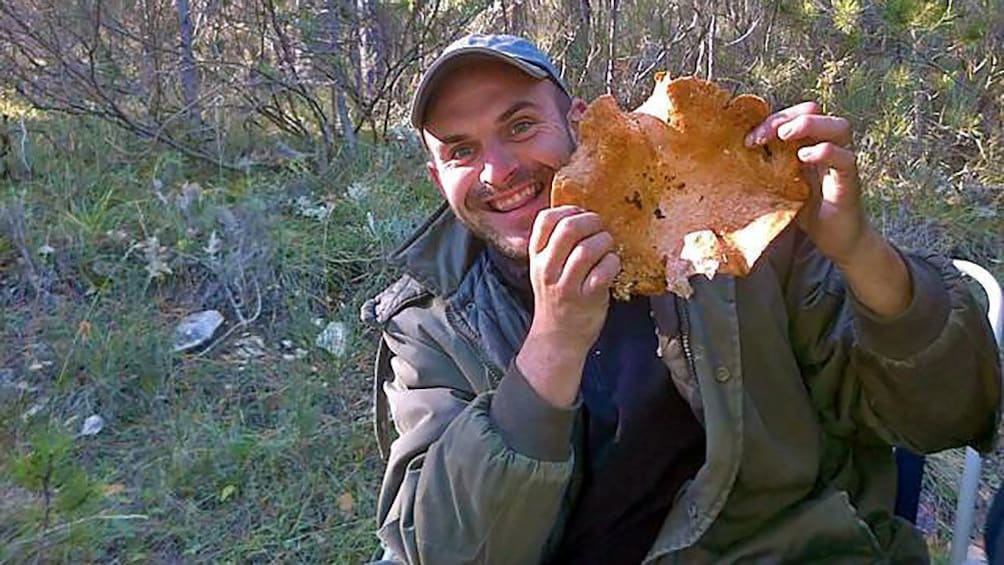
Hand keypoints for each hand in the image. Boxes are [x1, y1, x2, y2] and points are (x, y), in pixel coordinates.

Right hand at [515, 205, 620, 406]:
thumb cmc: (556, 298)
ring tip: (607, 247)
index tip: (581, 215)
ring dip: (604, 241)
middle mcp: (548, 269)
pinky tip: (611, 265)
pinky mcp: (587, 298)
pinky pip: (604, 270)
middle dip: (591, 221)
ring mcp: (566, 284)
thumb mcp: (545, 269)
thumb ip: (556, 244)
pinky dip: (613, 262)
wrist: (558, 338)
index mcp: (536, 256)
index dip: (568, 210)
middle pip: (568, 228)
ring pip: (588, 248)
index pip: (545, 219)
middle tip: (600, 227)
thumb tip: (581, 214)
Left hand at [746, 102, 869, 266]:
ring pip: (838, 127)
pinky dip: (825, 152)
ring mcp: (840, 162)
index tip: (749, 139)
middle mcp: (827, 146)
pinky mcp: (849, 181)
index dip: (771, 120)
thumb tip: (733, 155)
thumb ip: (766, 167)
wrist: (834, 240)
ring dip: (808, 125)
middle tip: (763, 135)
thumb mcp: (778, 184)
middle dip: (785, 117)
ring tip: (785, 135)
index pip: (793, 115)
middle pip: (814, 111)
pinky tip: (804, 157)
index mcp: (808, 143)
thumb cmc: (805, 210)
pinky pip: (844, 158)